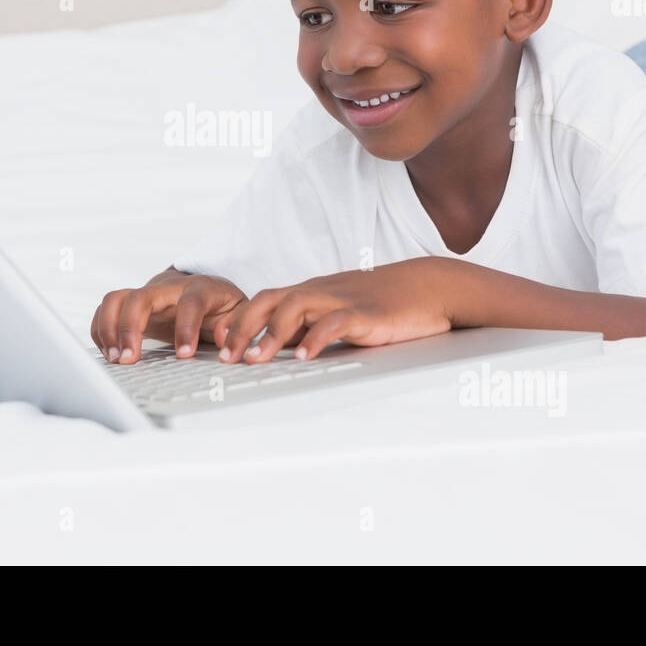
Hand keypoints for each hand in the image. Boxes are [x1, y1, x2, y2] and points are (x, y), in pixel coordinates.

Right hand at [90, 269, 246, 363]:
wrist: (203, 289)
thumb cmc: (220, 305)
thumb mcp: (239, 312)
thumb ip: (236, 325)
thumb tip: (226, 340)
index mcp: (199, 289)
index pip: (191, 303)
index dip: (186, 328)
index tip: (184, 355)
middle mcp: (168, 289)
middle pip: (140, 297)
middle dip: (130, 329)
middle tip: (129, 360)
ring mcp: (146, 295)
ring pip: (116, 299)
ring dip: (109, 329)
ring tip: (114, 359)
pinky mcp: (131, 305)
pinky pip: (106, 310)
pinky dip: (101, 330)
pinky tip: (107, 352)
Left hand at [217, 258, 456, 362]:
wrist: (429, 287)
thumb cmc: (384, 303)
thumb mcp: (340, 313)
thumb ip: (312, 327)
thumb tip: (282, 351)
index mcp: (311, 293)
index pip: (264, 301)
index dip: (237, 321)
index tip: (216, 345)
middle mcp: (320, 292)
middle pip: (269, 299)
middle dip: (242, 327)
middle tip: (225, 357)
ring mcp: (341, 300)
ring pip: (295, 307)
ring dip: (271, 334)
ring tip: (255, 359)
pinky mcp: (365, 313)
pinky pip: (335, 322)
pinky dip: (316, 338)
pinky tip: (305, 357)